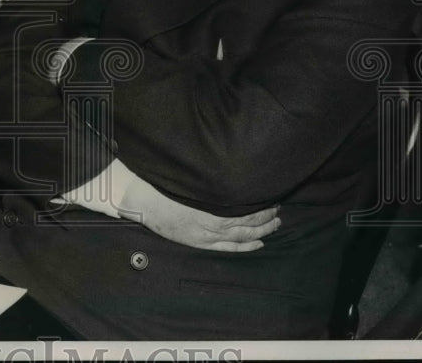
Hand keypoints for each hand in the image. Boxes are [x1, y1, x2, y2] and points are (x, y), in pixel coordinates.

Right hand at [119, 176, 279, 251]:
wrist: (142, 199)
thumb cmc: (165, 184)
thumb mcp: (192, 178)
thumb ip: (212, 180)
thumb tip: (231, 173)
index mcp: (213, 203)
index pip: (247, 208)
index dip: (262, 205)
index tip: (273, 197)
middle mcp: (214, 221)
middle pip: (249, 222)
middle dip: (267, 217)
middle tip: (279, 211)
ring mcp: (207, 234)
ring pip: (243, 235)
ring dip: (262, 231)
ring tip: (276, 225)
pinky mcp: (200, 242)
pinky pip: (229, 248)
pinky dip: (246, 247)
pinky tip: (259, 244)